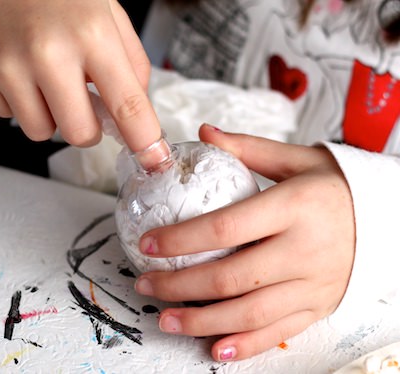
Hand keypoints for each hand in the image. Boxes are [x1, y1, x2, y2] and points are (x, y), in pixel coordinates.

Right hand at [0, 0, 161, 151]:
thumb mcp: (109, 15)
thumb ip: (131, 65)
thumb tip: (134, 118)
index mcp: (92, 35)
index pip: (127, 106)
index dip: (145, 141)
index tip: (154, 160)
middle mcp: (48, 52)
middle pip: (79, 135)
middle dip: (87, 127)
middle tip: (81, 100)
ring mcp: (7, 65)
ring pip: (40, 132)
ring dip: (50, 115)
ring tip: (44, 77)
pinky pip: (8, 117)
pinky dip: (18, 102)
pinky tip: (18, 68)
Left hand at [134, 124, 354, 360]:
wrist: (390, 216)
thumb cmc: (336, 186)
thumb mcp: (298, 159)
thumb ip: (248, 149)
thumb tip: (204, 134)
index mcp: (294, 207)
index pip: (226, 228)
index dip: (181, 239)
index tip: (148, 244)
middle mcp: (304, 250)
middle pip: (231, 277)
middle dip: (180, 285)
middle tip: (146, 284)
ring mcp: (313, 284)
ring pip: (249, 313)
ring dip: (201, 321)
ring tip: (166, 319)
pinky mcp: (318, 306)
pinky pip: (279, 332)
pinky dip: (245, 345)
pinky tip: (214, 349)